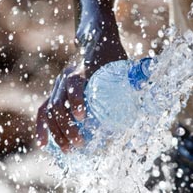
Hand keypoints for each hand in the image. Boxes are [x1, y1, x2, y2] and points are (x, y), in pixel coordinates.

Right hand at [37, 14, 126, 151]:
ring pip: (49, 111)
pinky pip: (43, 111)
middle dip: (67, 126)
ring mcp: (57, 87)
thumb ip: (135, 76)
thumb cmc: (111, 56)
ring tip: (67, 151)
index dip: (76, 101)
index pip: (73, 84)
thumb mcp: (122, 63)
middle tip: (80, 144)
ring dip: (56, 132)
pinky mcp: (54, 94)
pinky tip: (42, 144)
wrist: (95, 41)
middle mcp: (64, 78)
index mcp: (80, 69)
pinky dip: (42, 128)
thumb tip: (150, 89)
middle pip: (58, 103)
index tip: (83, 117)